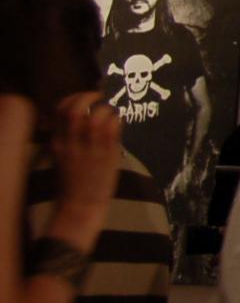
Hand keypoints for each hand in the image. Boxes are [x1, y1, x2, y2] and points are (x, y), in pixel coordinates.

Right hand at [45, 93, 121, 246]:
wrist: (80, 206)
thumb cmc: (73, 181)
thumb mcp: (63, 156)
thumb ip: (70, 138)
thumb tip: (84, 117)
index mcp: (57, 143)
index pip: (59, 111)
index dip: (72, 98)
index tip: (83, 98)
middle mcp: (70, 143)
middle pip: (75, 109)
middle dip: (88, 96)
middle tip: (99, 96)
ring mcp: (89, 149)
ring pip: (96, 117)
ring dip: (105, 109)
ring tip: (110, 113)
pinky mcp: (107, 156)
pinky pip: (112, 130)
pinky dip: (116, 120)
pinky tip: (118, 123)